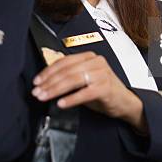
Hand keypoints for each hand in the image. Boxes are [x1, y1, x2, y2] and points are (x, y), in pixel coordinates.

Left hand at [31, 52, 147, 133]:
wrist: (124, 102)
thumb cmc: (102, 90)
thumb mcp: (84, 79)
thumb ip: (69, 76)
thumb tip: (45, 80)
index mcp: (89, 57)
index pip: (64, 61)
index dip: (48, 71)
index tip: (37, 81)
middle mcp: (96, 62)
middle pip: (66, 71)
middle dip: (49, 82)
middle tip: (37, 92)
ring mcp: (102, 74)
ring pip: (73, 80)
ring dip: (55, 90)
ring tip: (45, 97)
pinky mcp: (106, 88)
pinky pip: (84, 93)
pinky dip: (71, 99)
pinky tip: (61, 104)